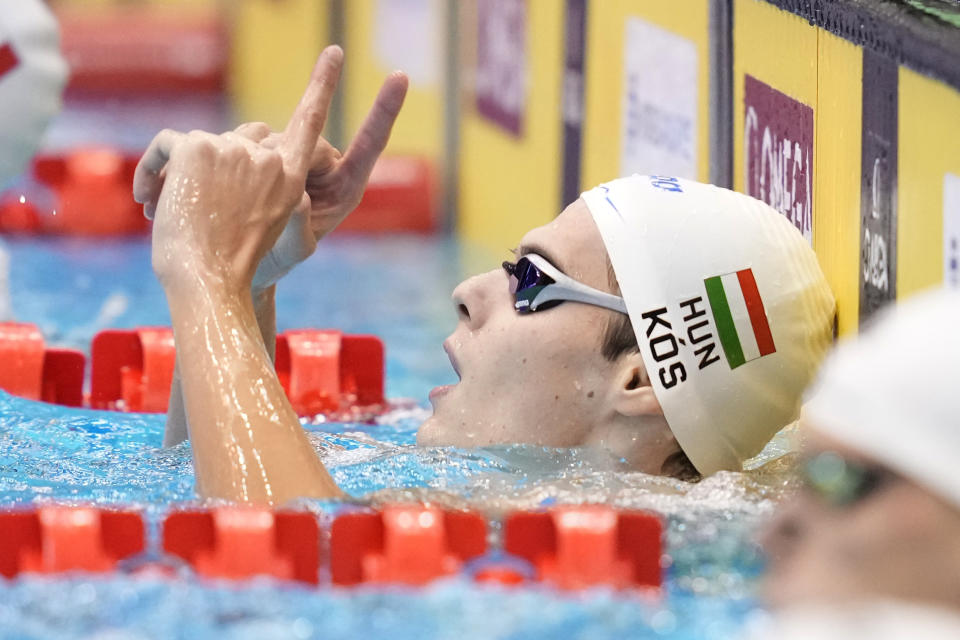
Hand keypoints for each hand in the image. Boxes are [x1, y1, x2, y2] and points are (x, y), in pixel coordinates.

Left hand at [140, 46, 345, 294]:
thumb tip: (239, 147)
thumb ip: (263, 183)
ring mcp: (234, 149)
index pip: (309, 122)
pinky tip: (147, 200)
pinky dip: (149, 169)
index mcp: (293, 178)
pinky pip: (166, 143)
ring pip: (200, 145)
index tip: (334, 53)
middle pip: (242, 135)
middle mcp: (268, 158)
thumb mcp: (268, 224)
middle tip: (197, 206)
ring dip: (180, 175)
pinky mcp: (197, 148)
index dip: (323, 84)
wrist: (207, 282)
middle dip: (219, 166)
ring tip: (167, 213)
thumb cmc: (234, 266)